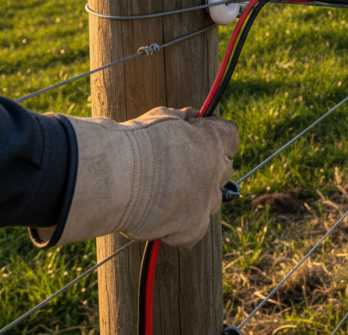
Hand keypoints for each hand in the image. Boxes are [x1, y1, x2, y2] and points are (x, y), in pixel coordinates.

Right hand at [31, 107, 238, 248]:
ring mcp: (206, 200)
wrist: (116, 177)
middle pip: (224, 170)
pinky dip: (181, 229)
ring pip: (212, 201)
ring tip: (166, 196)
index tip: (202, 141)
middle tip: (180, 170)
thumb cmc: (135, 143)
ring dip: (197, 198)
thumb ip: (184, 120)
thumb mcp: (163, 118)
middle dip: (207, 169)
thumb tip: (193, 117)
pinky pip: (195, 231)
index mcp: (213, 139)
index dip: (216, 140)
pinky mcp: (192, 228)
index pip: (231, 138)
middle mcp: (216, 170)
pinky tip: (162, 220)